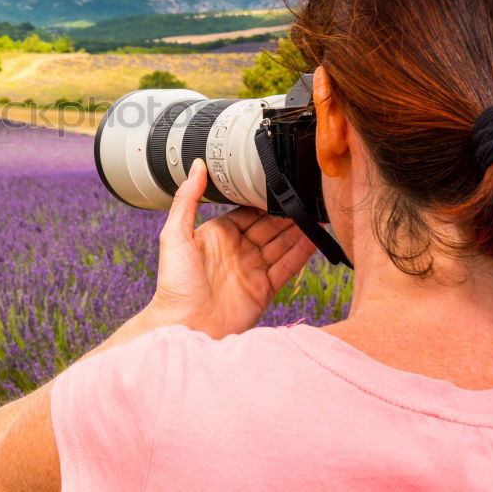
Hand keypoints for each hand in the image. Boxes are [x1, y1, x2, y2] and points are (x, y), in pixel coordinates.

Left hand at [146, 158, 317, 338]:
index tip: (282, 186)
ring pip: (281, 245)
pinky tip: (316, 238)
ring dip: (299, 230)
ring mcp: (251, 270)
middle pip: (269, 227)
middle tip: (308, 198)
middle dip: (287, 214)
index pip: (248, 212)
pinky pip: (287, 267)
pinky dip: (302, 253)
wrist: (184, 326)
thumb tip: (196, 166)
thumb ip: (187, 199)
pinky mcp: (263, 290)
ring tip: (318, 214)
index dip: (265, 201)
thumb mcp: (174, 234)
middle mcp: (236, 251)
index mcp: (217, 235)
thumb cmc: (174, 283)